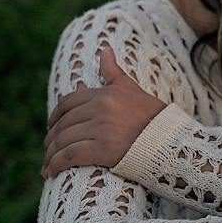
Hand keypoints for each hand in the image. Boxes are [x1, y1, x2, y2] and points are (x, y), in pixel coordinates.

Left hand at [42, 48, 166, 177]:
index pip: (67, 103)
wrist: (174, 143)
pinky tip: (52, 172)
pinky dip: (56, 164)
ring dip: (51, 155)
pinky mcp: (103, 150)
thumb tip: (105, 50)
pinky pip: (69, 156)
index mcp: (105, 94)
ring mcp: (102, 129)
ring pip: (63, 140)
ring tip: (48, 166)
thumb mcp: (133, 91)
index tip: (51, 128)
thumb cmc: (155, 119)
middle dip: (51, 139)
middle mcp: (101, 109)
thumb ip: (114, 73)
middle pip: (63, 124)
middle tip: (48, 151)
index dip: (54, 117)